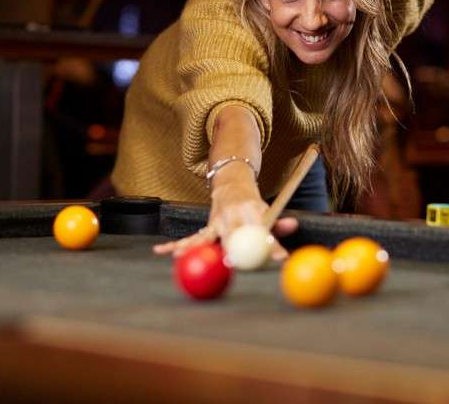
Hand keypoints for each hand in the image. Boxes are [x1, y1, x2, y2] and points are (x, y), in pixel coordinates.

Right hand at [152, 182, 298, 258]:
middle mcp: (233, 215)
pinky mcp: (207, 227)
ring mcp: (217, 221)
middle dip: (229, 250)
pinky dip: (176, 244)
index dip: (268, 245)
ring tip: (178, 255)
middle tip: (227, 264)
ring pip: (204, 237)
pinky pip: (192, 238)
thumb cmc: (254, 206)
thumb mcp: (269, 214)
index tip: (273, 258)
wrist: (232, 183)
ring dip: (191, 247)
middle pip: (231, 237)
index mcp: (253, 210)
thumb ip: (278, 230)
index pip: (262, 230)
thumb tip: (287, 255)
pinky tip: (161, 250)